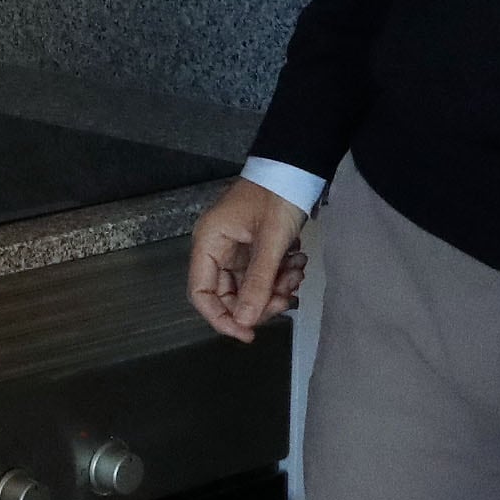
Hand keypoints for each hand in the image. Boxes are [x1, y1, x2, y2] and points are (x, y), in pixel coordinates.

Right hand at [185, 178, 309, 341]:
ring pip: (250, 286)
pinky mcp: (254, 247)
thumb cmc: (278, 195)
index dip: (221, 318)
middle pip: (228, 294)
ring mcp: (236, 248)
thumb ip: (258, 283)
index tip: (248, 333)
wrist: (297, 167)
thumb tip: (246, 322)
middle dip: (258, 301)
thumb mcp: (271, 241)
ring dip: (274, 287)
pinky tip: (297, 262)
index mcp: (209, 243)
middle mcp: (217, 248)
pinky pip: (262, 274)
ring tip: (296, 272)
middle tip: (285, 299)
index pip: (201, 293)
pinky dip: (280, 275)